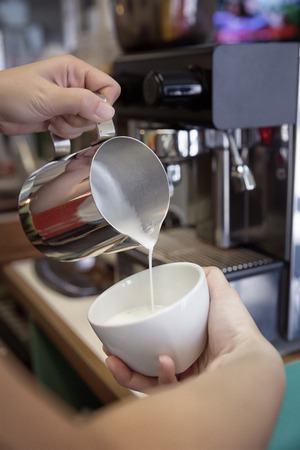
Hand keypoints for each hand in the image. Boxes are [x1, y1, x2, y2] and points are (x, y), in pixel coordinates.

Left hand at [0, 55, 119, 137]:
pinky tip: (51, 124)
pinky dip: (65, 132)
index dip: (103, 103)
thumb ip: (81, 103)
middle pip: (99, 109)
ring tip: (53, 118)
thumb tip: (108, 111)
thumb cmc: (12, 92)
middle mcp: (75, 85)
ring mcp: (69, 102)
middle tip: (63, 113)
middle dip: (82, 118)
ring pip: (88, 122)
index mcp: (75, 71)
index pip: (108, 87)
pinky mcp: (63, 116)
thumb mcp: (49, 97)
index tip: (90, 111)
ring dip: (71, 126)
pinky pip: (76, 130)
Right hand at [104, 266, 262, 391]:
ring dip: (126, 371)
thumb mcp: (222, 295)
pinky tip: (163, 362)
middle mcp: (187, 362)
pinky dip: (157, 376)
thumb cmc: (236, 330)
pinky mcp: (185, 396)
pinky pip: (161, 389)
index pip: (157, 338)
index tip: (122, 325)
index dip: (137, 333)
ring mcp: (185, 382)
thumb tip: (198, 268)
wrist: (247, 358)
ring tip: (113, 358)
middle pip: (146, 361)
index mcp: (190, 341)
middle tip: (109, 347)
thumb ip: (210, 278)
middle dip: (123, 357)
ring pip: (147, 380)